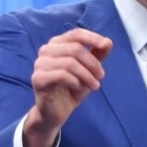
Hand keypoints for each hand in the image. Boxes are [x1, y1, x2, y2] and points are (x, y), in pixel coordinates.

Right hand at [23, 28, 111, 146]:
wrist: (57, 112)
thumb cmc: (72, 88)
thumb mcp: (89, 70)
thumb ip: (97, 55)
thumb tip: (108, 42)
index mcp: (57, 44)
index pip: (76, 34)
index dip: (92, 37)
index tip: (105, 45)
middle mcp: (46, 50)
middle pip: (75, 48)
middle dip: (92, 63)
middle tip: (101, 76)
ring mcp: (40, 64)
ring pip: (70, 62)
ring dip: (87, 75)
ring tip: (94, 86)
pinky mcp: (38, 78)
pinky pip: (61, 75)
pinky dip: (76, 82)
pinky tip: (79, 88)